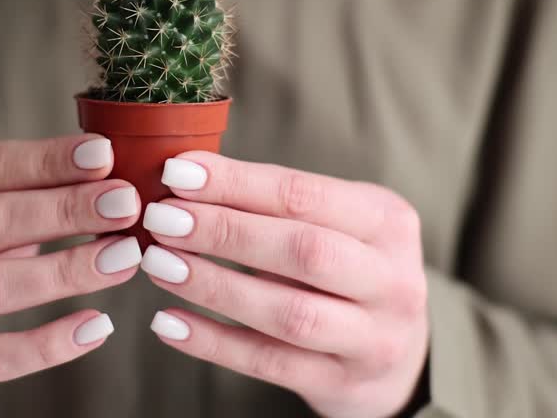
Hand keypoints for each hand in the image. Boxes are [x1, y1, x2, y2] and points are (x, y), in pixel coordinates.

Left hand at [139, 152, 428, 417]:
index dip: (236, 183)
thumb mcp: (335, 224)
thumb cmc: (348, 270)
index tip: (176, 173)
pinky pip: (269, 363)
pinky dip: (213, 342)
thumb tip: (183, 176)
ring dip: (215, 286)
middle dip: (224, 232)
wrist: (398, 357)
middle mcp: (392, 280)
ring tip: (158, 264)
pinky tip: (168, 322)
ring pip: (288, 313)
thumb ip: (275, 204)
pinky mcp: (342, 384)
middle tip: (161, 219)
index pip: (305, 195)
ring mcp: (373, 339)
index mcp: (387, 222)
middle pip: (303, 251)